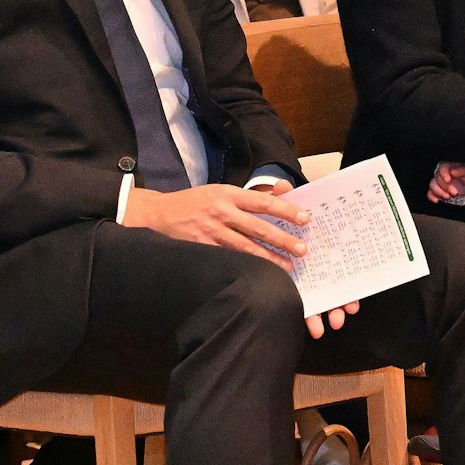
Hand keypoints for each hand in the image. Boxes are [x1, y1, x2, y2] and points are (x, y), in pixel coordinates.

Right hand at [128, 178, 355, 337]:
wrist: (159, 214)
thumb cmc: (197, 202)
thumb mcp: (223, 190)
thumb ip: (253, 194)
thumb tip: (285, 189)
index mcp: (228, 194)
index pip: (263, 202)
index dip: (285, 210)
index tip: (305, 218)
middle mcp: (221, 212)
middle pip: (258, 228)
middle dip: (282, 240)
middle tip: (303, 249)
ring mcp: (210, 232)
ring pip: (245, 248)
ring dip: (268, 259)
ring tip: (287, 268)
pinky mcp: (201, 249)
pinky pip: (227, 260)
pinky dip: (244, 268)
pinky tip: (258, 276)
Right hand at [428, 163, 464, 202]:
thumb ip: (461, 171)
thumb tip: (452, 171)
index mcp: (449, 167)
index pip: (443, 168)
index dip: (444, 174)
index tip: (448, 180)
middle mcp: (442, 174)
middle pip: (438, 178)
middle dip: (445, 186)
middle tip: (455, 192)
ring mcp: (439, 182)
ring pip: (433, 185)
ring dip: (439, 192)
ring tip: (448, 197)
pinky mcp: (437, 191)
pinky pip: (430, 193)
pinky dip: (432, 196)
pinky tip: (436, 200)